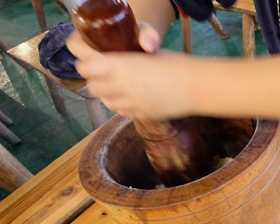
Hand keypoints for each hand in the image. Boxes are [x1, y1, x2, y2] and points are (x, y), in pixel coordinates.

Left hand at [67, 23, 192, 119]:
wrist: (197, 88)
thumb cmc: (176, 64)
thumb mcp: (148, 52)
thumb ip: (124, 57)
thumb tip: (109, 59)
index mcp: (121, 64)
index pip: (83, 62)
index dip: (82, 56)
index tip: (86, 51)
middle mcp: (121, 85)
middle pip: (90, 83)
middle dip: (93, 75)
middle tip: (103, 68)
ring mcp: (129, 103)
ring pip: (103, 99)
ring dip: (106, 91)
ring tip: (117, 83)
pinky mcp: (138, 115)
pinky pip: (119, 110)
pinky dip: (120, 103)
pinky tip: (130, 96)